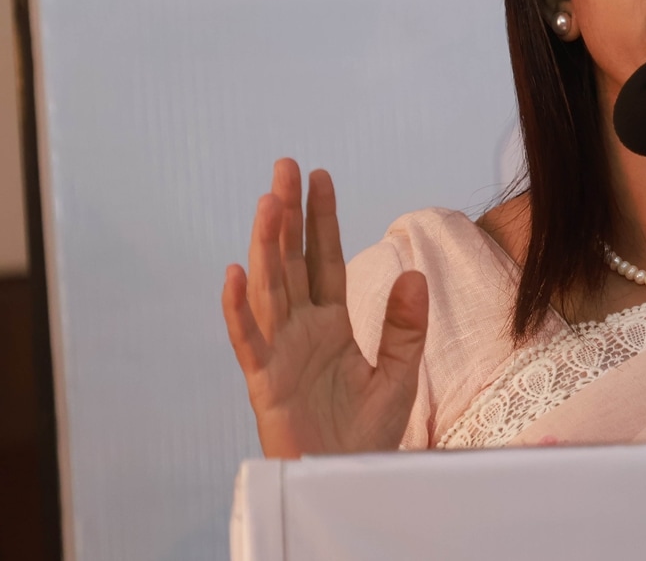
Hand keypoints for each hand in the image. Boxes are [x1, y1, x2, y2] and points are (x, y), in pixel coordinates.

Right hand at [221, 159, 428, 457]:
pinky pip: (248, 342)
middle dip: (286, 216)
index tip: (318, 176)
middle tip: (284, 167)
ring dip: (265, 247)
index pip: (324, 260)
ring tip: (268, 203)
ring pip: (269, 290)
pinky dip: (238, 310)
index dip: (320, 220)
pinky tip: (233, 274)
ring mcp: (279, 353)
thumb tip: (412, 274)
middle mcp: (300, 330)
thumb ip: (404, 325)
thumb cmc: (366, 431)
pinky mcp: (265, 383)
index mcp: (330, 323)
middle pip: (290, 263)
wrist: (348, 477)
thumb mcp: (398, 372)